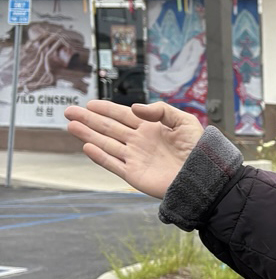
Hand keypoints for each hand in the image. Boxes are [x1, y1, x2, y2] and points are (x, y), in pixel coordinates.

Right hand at [64, 100, 204, 198]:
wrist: (203, 175)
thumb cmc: (198, 148)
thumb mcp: (184, 121)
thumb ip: (161, 110)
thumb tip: (134, 107)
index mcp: (152, 128)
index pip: (124, 115)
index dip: (107, 109)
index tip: (90, 103)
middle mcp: (140, 142)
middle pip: (109, 128)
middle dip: (89, 119)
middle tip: (70, 111)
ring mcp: (135, 158)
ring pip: (106, 143)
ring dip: (88, 134)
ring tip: (71, 125)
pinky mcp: (134, 174)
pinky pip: (112, 164)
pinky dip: (99, 156)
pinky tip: (87, 146)